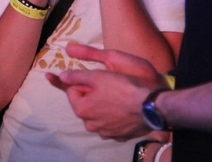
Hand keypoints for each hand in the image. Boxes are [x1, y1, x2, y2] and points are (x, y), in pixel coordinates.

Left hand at [45, 43, 166, 139]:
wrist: (150, 107)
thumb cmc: (121, 88)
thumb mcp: (96, 76)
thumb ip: (75, 76)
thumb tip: (61, 76)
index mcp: (82, 110)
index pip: (72, 91)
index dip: (83, 82)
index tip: (96, 79)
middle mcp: (90, 125)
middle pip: (85, 104)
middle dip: (92, 95)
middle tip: (108, 87)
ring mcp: (105, 133)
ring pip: (98, 115)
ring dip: (103, 106)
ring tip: (117, 97)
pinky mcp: (119, 136)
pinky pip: (111, 124)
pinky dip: (114, 117)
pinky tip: (124, 109)